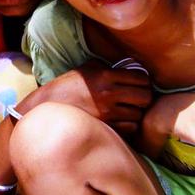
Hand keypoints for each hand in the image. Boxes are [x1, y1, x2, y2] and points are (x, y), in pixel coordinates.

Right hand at [32, 62, 153, 134]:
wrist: (49, 106)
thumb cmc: (69, 85)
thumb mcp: (87, 68)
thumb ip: (109, 66)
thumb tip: (130, 66)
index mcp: (106, 76)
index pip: (141, 78)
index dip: (145, 81)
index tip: (141, 84)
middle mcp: (109, 94)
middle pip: (145, 97)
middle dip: (145, 97)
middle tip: (139, 98)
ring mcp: (107, 112)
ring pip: (139, 115)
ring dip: (137, 112)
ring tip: (129, 109)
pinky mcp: (105, 127)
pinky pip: (130, 128)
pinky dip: (129, 125)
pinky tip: (122, 120)